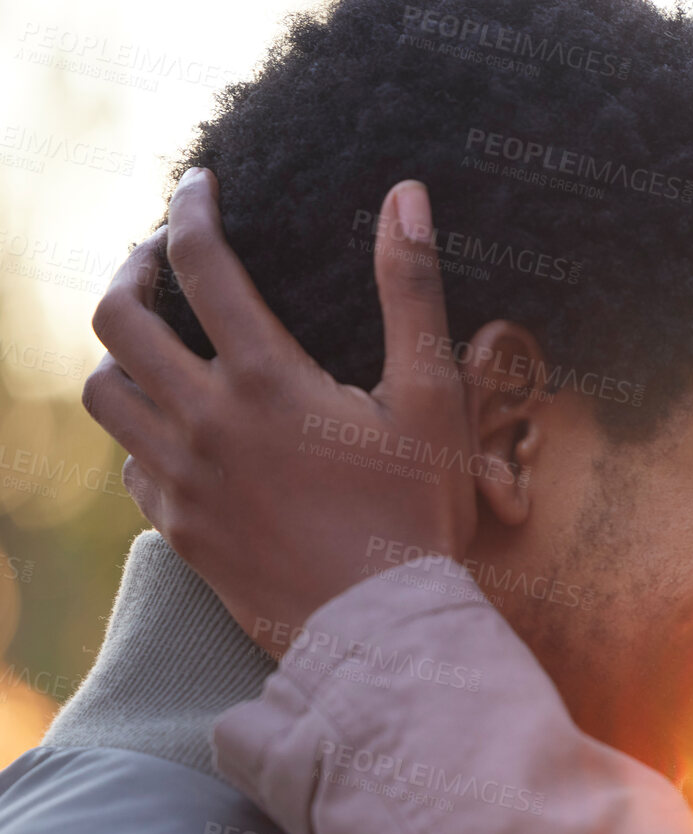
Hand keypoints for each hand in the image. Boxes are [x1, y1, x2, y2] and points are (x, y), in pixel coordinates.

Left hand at [82, 170, 475, 655]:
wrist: (383, 630)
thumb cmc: (419, 512)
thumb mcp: (432, 396)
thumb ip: (411, 289)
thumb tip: (405, 195)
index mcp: (266, 379)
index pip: (202, 263)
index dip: (194, 208)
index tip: (200, 187)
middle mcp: (204, 422)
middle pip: (118, 318)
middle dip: (132, 269)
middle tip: (160, 258)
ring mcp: (182, 481)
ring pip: (104, 393)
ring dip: (122, 352)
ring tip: (155, 340)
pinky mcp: (179, 531)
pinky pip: (130, 466)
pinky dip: (144, 434)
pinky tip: (181, 432)